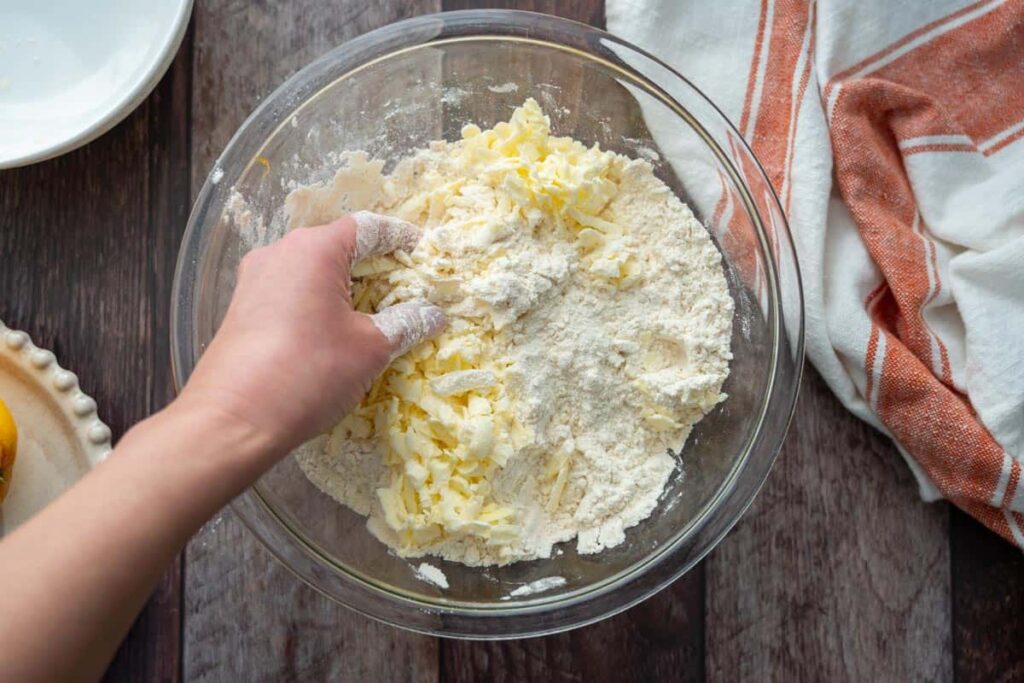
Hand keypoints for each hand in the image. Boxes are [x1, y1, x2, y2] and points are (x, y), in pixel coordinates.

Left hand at [180, 212, 445, 458]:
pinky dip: (318, 303)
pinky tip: (334, 332)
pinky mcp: (243, 308)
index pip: (368, 227)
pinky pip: (291, 292)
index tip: (425, 254)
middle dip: (375, 266)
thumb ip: (405, 322)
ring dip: (345, 286)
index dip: (402, 238)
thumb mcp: (370, 348)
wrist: (232, 420)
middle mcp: (280, 252)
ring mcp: (255, 279)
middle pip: (338, 246)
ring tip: (374, 313)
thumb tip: (432, 314)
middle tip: (406, 289)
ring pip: (312, 270)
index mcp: (314, 249)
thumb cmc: (308, 372)